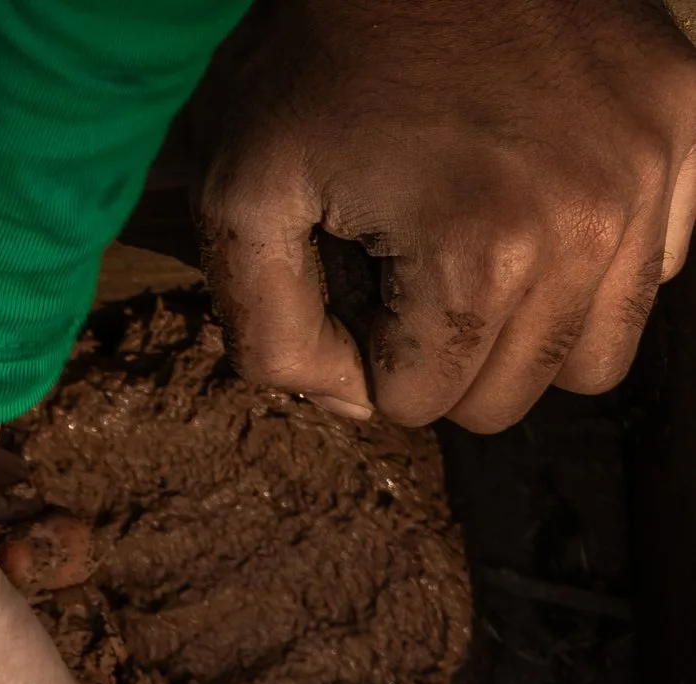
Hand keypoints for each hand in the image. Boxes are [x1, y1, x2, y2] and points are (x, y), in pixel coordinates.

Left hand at [196, 0, 695, 431]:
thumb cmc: (314, 66)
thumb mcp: (241, 202)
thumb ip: (274, 337)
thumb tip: (356, 408)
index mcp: (482, 256)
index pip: (422, 404)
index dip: (367, 353)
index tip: (352, 271)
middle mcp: (592, 223)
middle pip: (513, 394)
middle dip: (444, 351)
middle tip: (403, 258)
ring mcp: (652, 170)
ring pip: (594, 352)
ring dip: (524, 325)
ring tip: (467, 241)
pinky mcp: (684, 123)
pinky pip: (656, 266)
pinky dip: (594, 259)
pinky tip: (528, 198)